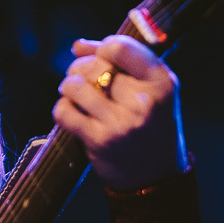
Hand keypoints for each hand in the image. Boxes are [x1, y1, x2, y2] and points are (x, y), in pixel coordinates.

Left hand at [52, 35, 189, 189]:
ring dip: (68, 86)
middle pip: (95, 66)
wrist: (156, 176)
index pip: (120, 48)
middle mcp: (143, 101)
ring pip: (76, 86)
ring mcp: (121, 123)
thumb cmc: (151, 125)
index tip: (100, 56)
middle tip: (79, 76)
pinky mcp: (99, 141)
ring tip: (73, 92)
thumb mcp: (151, 91)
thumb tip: (78, 45)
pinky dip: (62, 109)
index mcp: (161, 82)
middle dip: (79, 67)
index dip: (102, 48)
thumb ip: (121, 63)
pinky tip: (71, 112)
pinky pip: (64, 112)